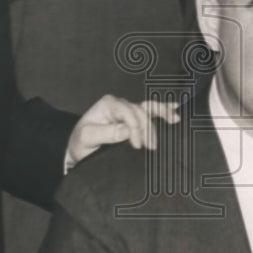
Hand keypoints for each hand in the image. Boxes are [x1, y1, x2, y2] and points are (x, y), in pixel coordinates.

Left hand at [65, 95, 179, 170]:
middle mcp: (119, 104)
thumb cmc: (80, 142)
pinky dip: (162, 108)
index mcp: (107, 105)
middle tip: (151, 146)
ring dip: (162, 113)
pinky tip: (174, 108)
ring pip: (148, 107)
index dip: (135, 128)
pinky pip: (150, 109)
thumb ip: (106, 133)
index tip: (137, 145)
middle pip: (140, 111)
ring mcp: (127, 110)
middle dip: (147, 128)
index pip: (127, 112)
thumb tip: (126, 130)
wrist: (78, 148)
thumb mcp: (87, 138)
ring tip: (174, 119)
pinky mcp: (133, 118)